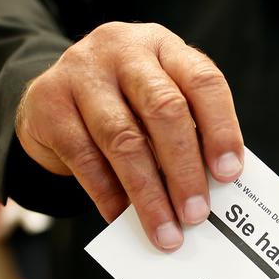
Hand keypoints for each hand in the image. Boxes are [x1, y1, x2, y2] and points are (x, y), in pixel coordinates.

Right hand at [16, 22, 243, 250]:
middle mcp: (123, 51)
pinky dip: (109, 194)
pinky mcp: (48, 103)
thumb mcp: (156, 100)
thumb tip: (212, 189)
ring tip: (166, 232)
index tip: (230, 174)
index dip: (221, 129)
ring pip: (124, 140)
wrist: (53, 95)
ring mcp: (81, 73)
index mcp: (163, 47)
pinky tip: (123, 218)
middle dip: (185, 170)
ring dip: (149, 195)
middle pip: (164, 109)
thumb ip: (186, 131)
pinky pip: (84, 158)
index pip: (202, 81)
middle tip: (196, 215)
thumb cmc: (122, 104)